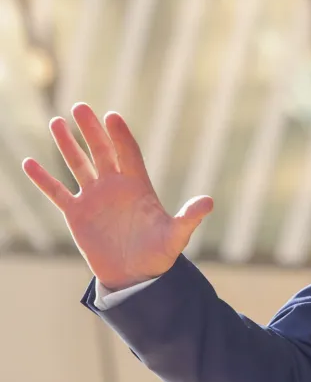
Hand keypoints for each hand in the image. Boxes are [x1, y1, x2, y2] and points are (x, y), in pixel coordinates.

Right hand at [22, 103, 213, 290]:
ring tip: (57, 121)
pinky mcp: (77, 214)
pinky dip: (43, 179)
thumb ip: (189, 217)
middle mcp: (115, 186)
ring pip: (78, 165)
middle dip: (91, 129)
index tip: (112, 116)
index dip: (120, 135)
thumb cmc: (160, 254)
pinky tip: (30, 163)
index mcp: (139, 186)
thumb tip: (209, 202)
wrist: (137, 275)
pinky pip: (57, 192)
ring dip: (67, 144)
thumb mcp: (176, 236)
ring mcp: (94, 198)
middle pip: (101, 151)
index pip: (128, 153)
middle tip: (80, 106)